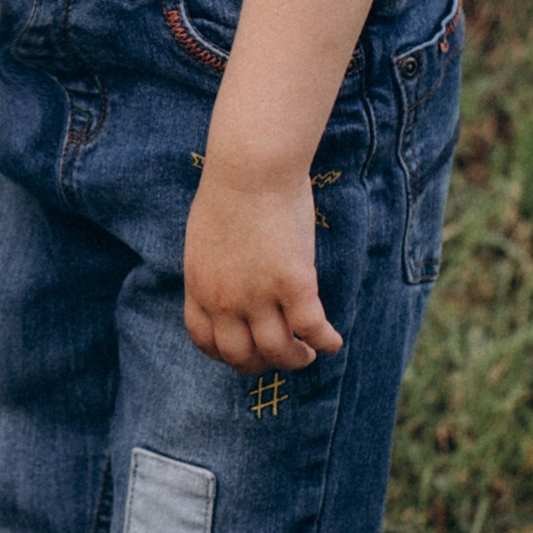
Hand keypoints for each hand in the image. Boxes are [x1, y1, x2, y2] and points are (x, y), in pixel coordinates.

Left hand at [182, 162, 342, 372]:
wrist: (251, 168)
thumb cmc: (229, 191)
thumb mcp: (203, 239)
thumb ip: (212, 269)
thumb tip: (225, 283)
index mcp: (199, 287)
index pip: (206, 341)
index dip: (227, 355)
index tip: (245, 354)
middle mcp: (224, 300)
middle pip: (241, 355)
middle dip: (261, 364)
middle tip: (280, 356)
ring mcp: (258, 295)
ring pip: (277, 351)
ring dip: (295, 360)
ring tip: (308, 354)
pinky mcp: (293, 284)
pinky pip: (312, 328)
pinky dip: (325, 342)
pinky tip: (334, 342)